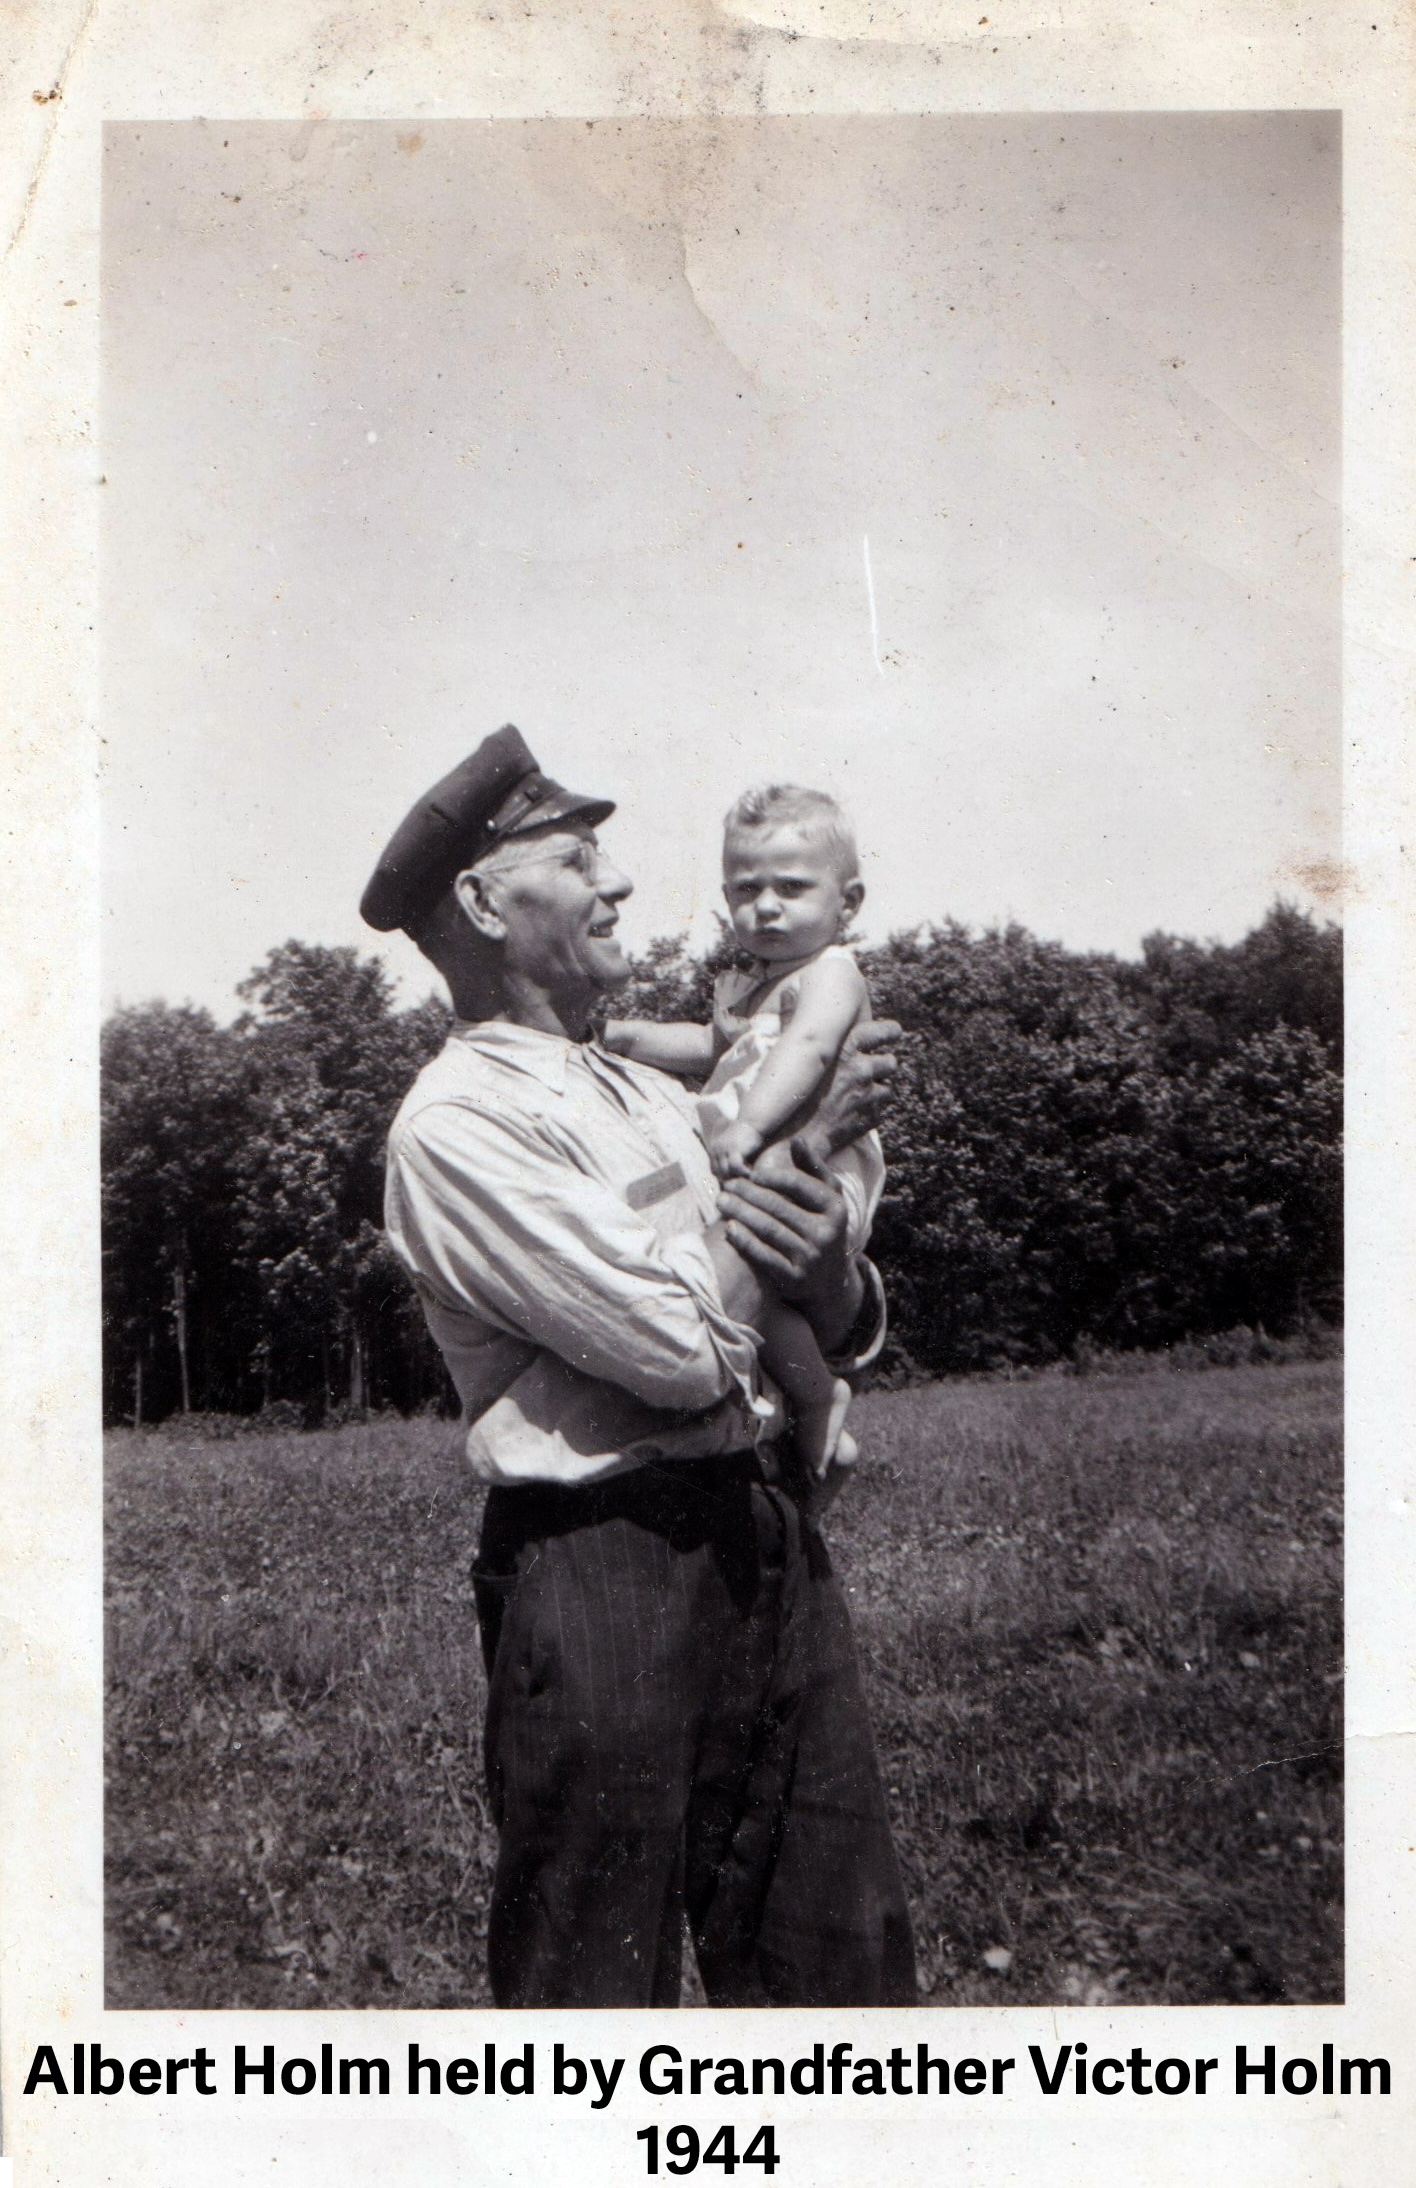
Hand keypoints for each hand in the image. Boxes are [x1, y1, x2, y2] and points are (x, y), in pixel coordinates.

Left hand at [710, 1120, 764, 1179]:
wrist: (752, 1121)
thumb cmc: (746, 1135)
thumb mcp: (733, 1147)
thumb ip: (730, 1158)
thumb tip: (732, 1176)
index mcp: (714, 1149)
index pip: (714, 1170)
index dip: (724, 1177)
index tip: (735, 1181)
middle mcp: (716, 1149)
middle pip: (719, 1173)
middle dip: (731, 1180)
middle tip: (742, 1185)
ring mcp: (724, 1149)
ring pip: (726, 1172)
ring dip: (737, 1178)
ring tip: (747, 1181)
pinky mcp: (734, 1149)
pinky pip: (736, 1167)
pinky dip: (744, 1172)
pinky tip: (752, 1174)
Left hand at [718, 1138, 861, 1348]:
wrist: (830, 1282)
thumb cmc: (822, 1227)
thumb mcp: (827, 1198)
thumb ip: (813, 1169)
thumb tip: (796, 1141)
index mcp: (836, 1209)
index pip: (800, 1185)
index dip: (773, 1177)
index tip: (752, 1174)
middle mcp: (826, 1234)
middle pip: (779, 1208)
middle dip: (749, 1194)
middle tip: (727, 1186)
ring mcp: (811, 1258)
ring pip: (769, 1230)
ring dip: (741, 1213)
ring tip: (722, 1202)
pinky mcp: (795, 1279)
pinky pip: (765, 1257)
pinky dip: (745, 1242)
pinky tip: (729, 1229)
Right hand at [798, 1018, 900, 1160]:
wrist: (790, 1138)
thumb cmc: (786, 1091)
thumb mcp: (790, 1051)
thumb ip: (796, 1021)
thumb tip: (789, 990)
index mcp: (845, 1048)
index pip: (882, 1032)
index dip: (890, 1031)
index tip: (894, 1031)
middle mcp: (861, 1068)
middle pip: (889, 1062)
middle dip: (884, 1065)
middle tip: (876, 1068)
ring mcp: (868, 1095)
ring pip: (888, 1087)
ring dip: (879, 1090)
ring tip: (865, 1094)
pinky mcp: (869, 1118)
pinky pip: (880, 1110)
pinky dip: (871, 1111)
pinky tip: (856, 1114)